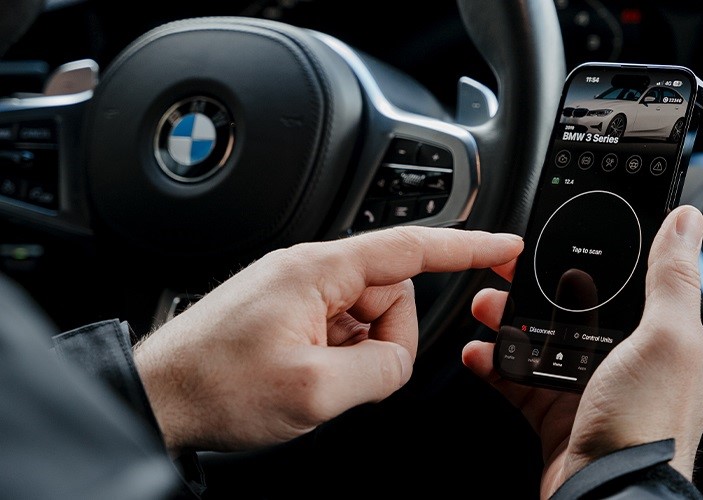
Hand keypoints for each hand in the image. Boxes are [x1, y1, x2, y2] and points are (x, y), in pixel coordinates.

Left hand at [133, 226, 522, 454]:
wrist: (159, 397)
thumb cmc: (215, 385)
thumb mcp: (315, 391)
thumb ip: (382, 368)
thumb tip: (402, 358)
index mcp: (319, 270)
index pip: (411, 248)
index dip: (467, 247)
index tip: (502, 246)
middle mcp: (310, 269)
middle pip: (391, 295)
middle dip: (384, 340)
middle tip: (345, 376)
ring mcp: (298, 289)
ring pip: (367, 317)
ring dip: (358, 353)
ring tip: (315, 377)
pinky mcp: (289, 309)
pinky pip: (340, 327)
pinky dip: (338, 355)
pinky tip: (305, 374)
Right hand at [463, 205, 702, 496]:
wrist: (609, 498)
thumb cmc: (648, 425)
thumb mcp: (668, 339)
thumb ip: (672, 278)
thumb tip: (686, 221)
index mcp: (657, 339)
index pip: (622, 284)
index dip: (588, 258)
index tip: (557, 237)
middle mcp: (624, 363)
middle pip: (572, 310)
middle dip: (535, 288)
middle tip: (505, 270)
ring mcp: (588, 391)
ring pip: (541, 342)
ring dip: (508, 322)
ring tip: (485, 308)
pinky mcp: (556, 417)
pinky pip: (519, 382)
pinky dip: (495, 365)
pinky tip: (478, 353)